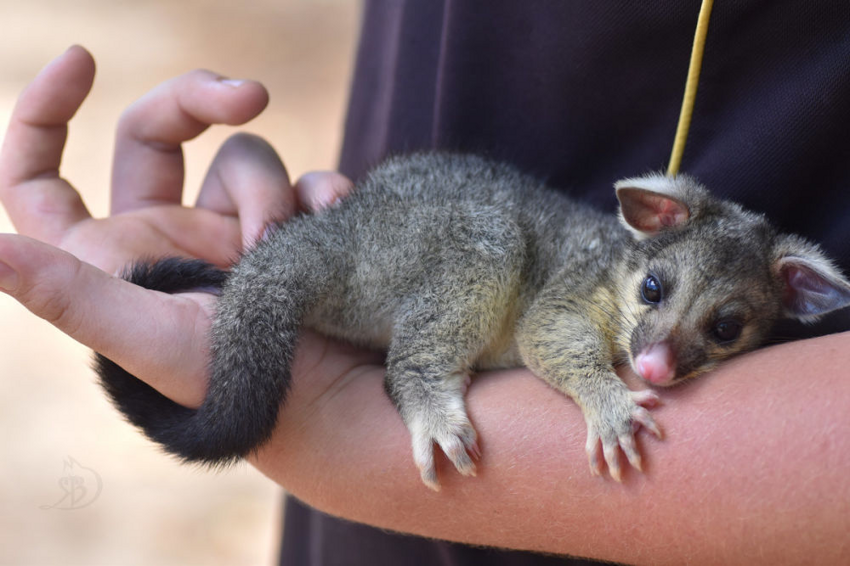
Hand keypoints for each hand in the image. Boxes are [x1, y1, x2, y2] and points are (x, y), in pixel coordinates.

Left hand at [0, 46, 353, 405]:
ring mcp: (224, 229)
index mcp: (107, 256)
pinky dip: (319, 190)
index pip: (39, 177)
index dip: (43, 116)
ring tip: (287, 250)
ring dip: (269, 193)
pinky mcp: (284, 232)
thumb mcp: (143, 339)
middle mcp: (160, 233)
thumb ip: (67, 294)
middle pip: (156, 130)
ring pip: (242, 157)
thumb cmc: (227, 386)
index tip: (84, 61)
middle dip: (199, 99)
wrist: (319, 403)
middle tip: (250, 96)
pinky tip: (333, 209)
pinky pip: (301, 181)